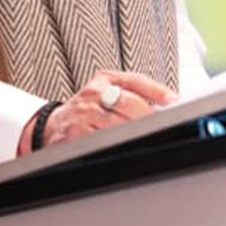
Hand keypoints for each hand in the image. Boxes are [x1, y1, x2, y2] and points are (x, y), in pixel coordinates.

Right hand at [18, 69, 177, 155]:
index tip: (174, 101)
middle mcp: (94, 92)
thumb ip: (132, 94)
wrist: (51, 127)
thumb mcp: (106, 93)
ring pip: (118, 124)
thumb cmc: (87, 110)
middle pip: (129, 103)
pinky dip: (116, 145)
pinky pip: (103, 141)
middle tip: (160, 125)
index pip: (136, 80)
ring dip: (134, 133)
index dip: (157, 91)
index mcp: (105, 79)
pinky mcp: (76, 135)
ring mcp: (84, 113)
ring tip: (144, 137)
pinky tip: (121, 146)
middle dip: (147, 116)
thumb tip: (165, 106)